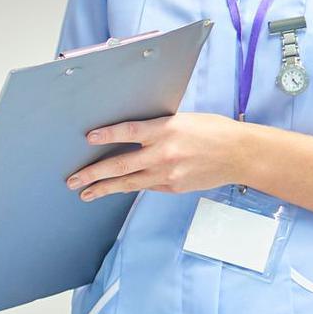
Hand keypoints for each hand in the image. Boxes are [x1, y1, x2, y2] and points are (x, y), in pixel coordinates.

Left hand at [66, 113, 242, 199]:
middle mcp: (164, 153)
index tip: (88, 137)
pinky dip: (130, 186)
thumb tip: (131, 134)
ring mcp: (168, 173)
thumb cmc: (212, 131)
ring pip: (129, 183)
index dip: (107, 135)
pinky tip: (117, 188)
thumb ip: (157, 128)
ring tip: (86, 193)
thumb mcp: (182, 120)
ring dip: (104, 188)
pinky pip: (146, 186)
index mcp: (166, 129)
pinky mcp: (173, 187)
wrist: (238, 154)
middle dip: (93, 173)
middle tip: (73, 179)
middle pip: (121, 164)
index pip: (129, 132)